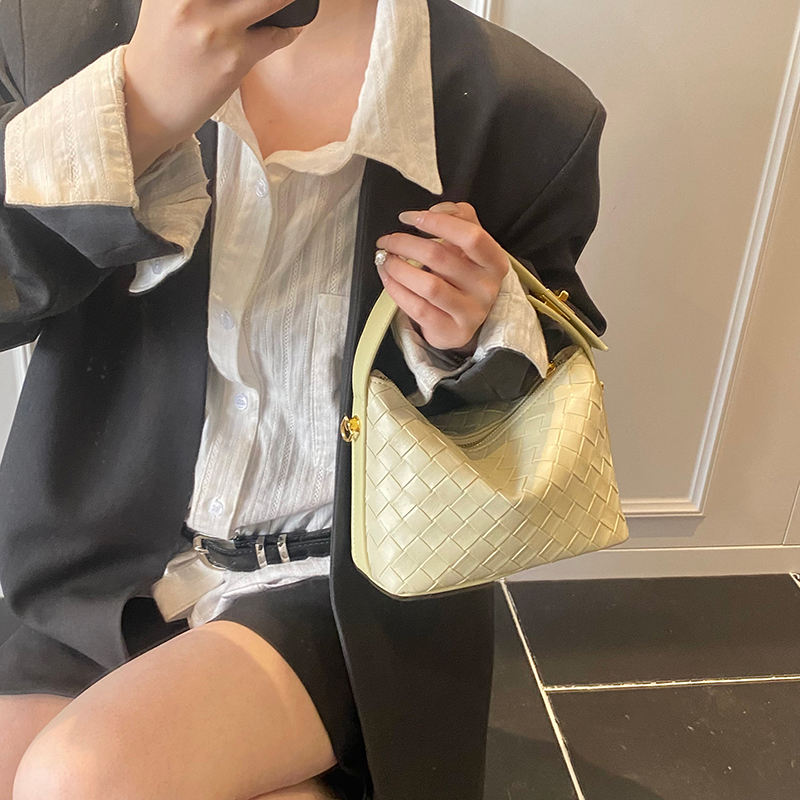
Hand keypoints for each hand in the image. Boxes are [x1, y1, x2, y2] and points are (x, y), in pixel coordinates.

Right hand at [124, 1, 304, 176]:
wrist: (150, 104)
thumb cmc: (160, 55)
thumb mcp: (164, 3)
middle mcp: (191, 1)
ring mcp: (215, 29)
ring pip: (272, 0)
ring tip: (286, 1)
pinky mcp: (235, 58)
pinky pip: (277, 35)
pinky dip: (289, 28)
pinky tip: (290, 26)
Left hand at [375, 201, 509, 354]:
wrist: (467, 320)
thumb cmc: (465, 276)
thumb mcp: (470, 246)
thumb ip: (459, 218)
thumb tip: (436, 209)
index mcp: (495, 261)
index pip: (470, 236)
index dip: (436, 222)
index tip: (409, 217)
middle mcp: (486, 288)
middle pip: (440, 257)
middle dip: (405, 244)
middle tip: (387, 241)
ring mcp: (470, 312)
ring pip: (428, 285)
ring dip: (398, 268)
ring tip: (385, 260)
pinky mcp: (451, 331)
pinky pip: (418, 308)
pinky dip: (397, 290)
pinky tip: (388, 278)